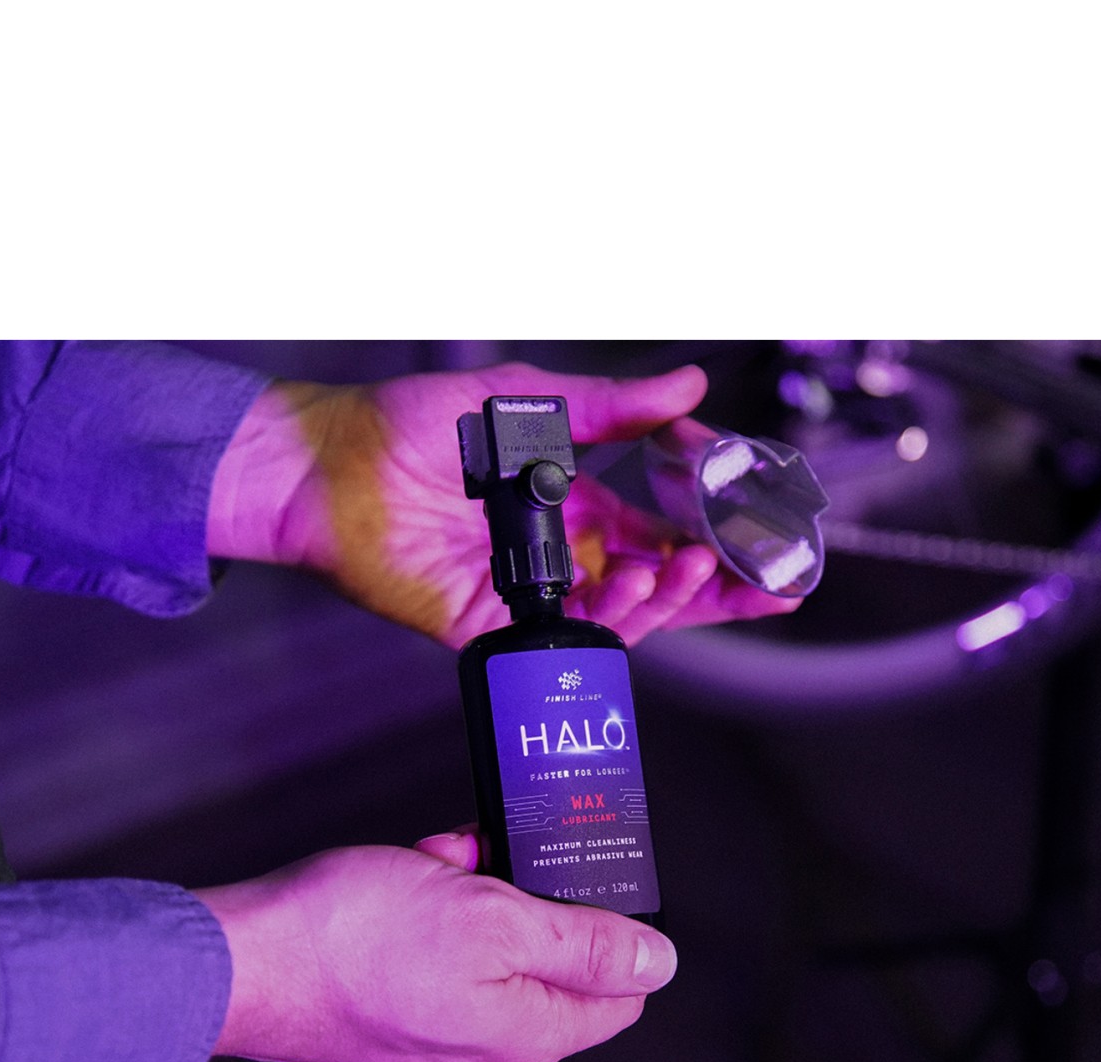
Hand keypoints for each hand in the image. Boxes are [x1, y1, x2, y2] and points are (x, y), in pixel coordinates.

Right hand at [195, 836, 676, 1061]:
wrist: (238, 963)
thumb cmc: (354, 939)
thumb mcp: (494, 918)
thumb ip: (583, 944)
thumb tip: (658, 963)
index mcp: (525, 1038)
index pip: (618, 993)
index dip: (607, 926)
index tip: (571, 876)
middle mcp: (485, 1051)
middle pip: (547, 960)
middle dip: (525, 895)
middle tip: (487, 858)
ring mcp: (433, 1038)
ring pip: (489, 946)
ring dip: (474, 891)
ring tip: (437, 864)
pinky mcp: (390, 1016)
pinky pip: (437, 954)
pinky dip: (432, 908)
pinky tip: (406, 877)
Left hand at [207, 361, 803, 648]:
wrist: (331, 464)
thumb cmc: (414, 427)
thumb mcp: (532, 402)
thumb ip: (612, 407)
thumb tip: (690, 388)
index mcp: (576, 509)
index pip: (664, 533)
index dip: (717, 537)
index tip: (765, 528)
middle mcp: (562, 559)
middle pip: (661, 588)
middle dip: (720, 587)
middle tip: (769, 576)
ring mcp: (532, 596)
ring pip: (626, 617)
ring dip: (675, 595)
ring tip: (697, 562)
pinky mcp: (496, 626)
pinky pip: (568, 634)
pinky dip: (616, 613)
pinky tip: (643, 578)